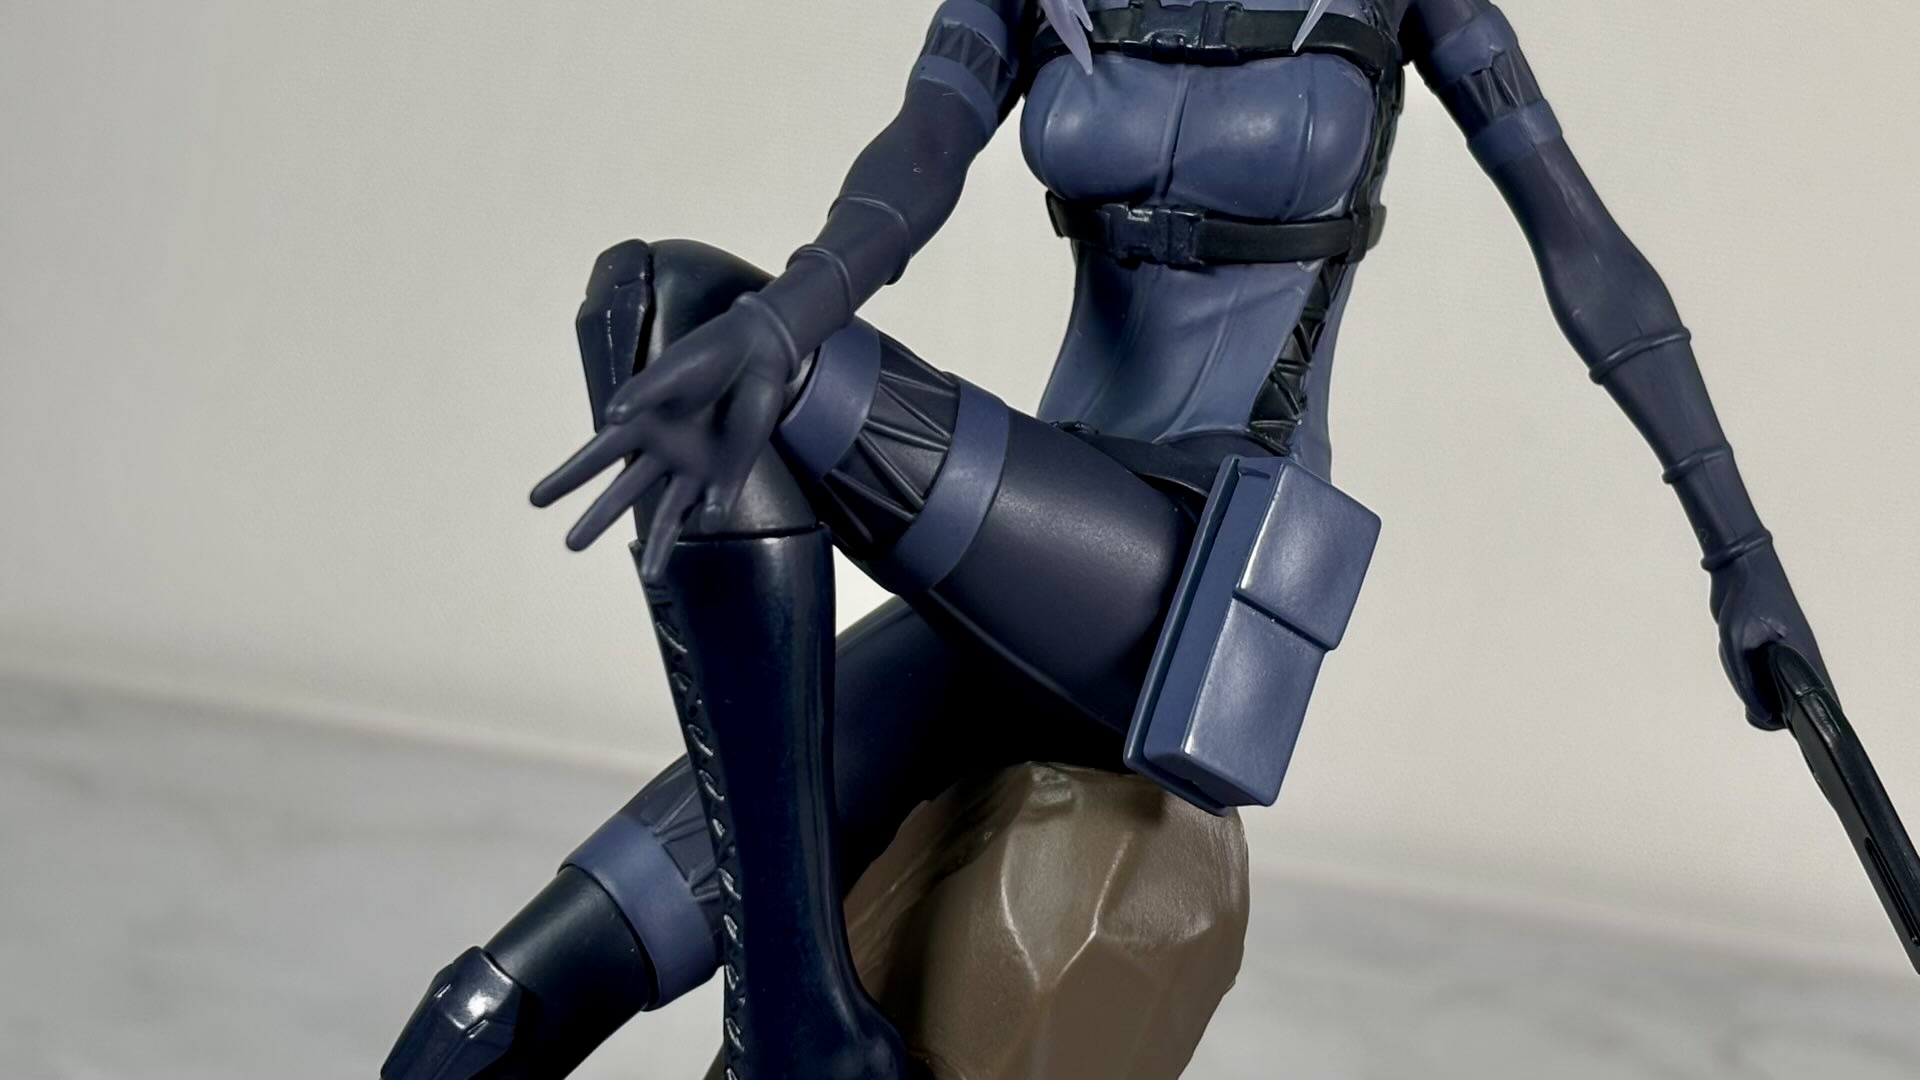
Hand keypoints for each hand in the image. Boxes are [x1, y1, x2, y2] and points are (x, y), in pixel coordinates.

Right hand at [530, 298, 794, 578]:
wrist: (758, 354)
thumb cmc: (706, 357)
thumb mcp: (670, 371)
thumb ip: (641, 394)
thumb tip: (610, 418)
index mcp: (639, 425)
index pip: (596, 457)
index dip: (567, 478)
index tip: (536, 500)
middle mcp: (662, 453)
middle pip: (624, 493)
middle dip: (597, 518)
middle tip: (571, 544)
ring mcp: (696, 467)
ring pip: (670, 516)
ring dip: (661, 546)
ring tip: (650, 577)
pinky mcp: (729, 473)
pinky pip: (716, 504)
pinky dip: (713, 512)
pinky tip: (709, 515)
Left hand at [1708, 545, 1829, 729]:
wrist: (1738, 566)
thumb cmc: (1747, 598)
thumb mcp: (1738, 644)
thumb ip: (1747, 682)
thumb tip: (1759, 714)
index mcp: (1804, 659)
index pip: (1818, 704)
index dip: (1805, 724)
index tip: (1784, 727)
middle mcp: (1800, 660)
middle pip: (1788, 704)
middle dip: (1765, 705)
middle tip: (1746, 683)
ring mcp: (1784, 656)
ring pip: (1768, 690)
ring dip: (1749, 685)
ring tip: (1738, 651)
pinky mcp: (1768, 651)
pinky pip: (1755, 675)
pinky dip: (1741, 672)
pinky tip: (1733, 647)